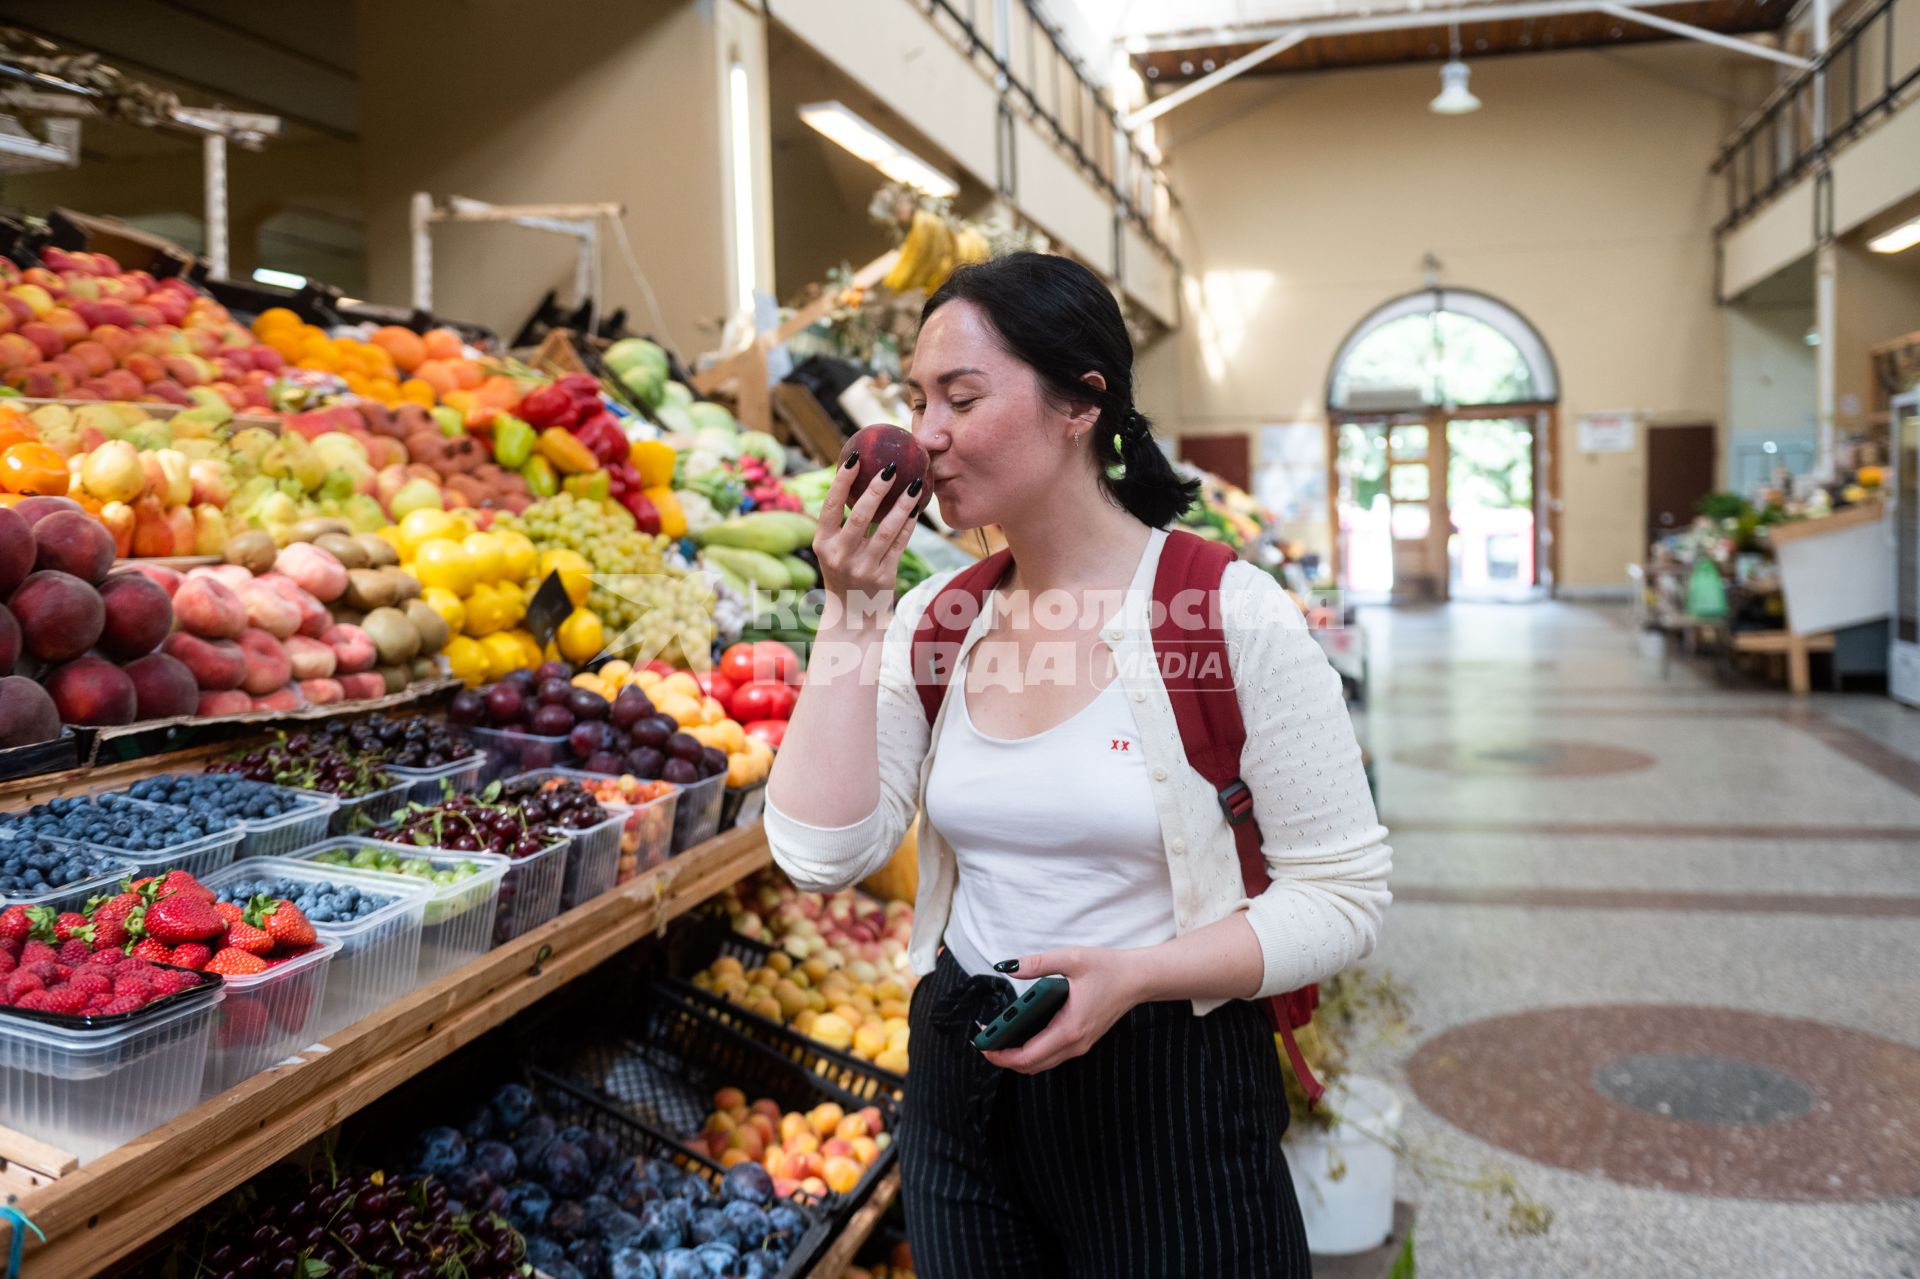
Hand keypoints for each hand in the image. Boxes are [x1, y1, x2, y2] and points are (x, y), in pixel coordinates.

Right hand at [813, 456, 919, 624]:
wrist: (852, 617)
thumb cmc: (844, 573)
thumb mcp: (833, 551)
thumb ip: (841, 524)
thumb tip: (860, 479)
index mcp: (822, 544)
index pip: (830, 506)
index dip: (842, 480)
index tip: (855, 457)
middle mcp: (839, 556)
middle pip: (860, 515)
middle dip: (877, 488)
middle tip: (892, 466)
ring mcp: (862, 568)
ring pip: (887, 530)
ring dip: (902, 504)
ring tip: (915, 484)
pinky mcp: (884, 578)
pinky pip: (901, 545)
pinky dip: (909, 525)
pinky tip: (916, 509)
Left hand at [981, 948, 1145, 1073]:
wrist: (1138, 979)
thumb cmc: (1108, 968)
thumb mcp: (1072, 958)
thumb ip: (1037, 963)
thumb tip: (1007, 966)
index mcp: (1069, 1028)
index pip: (1028, 1056)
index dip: (1001, 1055)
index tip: (982, 1044)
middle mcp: (1074, 1043)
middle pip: (1031, 1066)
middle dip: (1003, 1058)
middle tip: (983, 1040)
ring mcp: (1079, 1045)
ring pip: (1041, 1064)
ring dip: (1016, 1056)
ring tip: (996, 1036)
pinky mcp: (1081, 1041)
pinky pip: (1050, 1056)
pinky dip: (1030, 1051)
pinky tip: (1019, 1032)